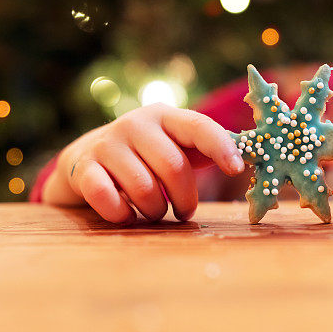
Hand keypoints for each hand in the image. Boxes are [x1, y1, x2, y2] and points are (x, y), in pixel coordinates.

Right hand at [42, 104, 244, 222]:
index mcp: (165, 116)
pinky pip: (107, 197)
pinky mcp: (83, 167)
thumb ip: (204, 150)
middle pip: (173, 166)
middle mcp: (135, 124)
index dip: (221, 147)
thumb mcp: (173, 145)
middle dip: (185, 198)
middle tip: (185, 212)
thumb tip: (249, 159)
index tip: (238, 169)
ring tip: (155, 212)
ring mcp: (107, 144)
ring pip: (144, 188)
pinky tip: (126, 214)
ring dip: (155, 211)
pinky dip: (122, 214)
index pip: (199, 126)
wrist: (84, 159)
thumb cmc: (144, 157)